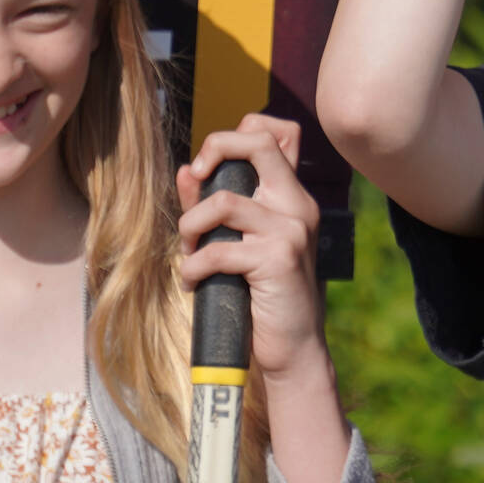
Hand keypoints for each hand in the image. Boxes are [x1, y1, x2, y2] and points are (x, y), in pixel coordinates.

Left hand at [178, 115, 329, 382]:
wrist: (293, 349)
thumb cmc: (263, 296)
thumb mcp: (238, 244)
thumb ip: (212, 207)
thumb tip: (185, 171)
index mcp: (292, 197)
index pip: (279, 134)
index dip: (238, 133)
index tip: (208, 164)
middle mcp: (298, 206)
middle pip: (258, 144)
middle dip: (215, 148)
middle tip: (195, 177)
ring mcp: (292, 231)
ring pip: (225, 201)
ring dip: (191, 227)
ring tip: (189, 253)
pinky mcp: (279, 260)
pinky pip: (218, 250)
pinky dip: (194, 267)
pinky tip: (193, 283)